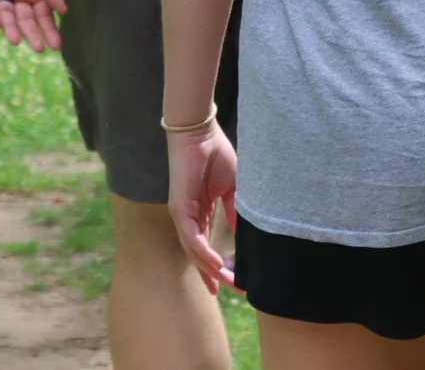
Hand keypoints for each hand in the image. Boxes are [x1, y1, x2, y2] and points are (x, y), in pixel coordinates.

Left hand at [166, 124, 237, 295]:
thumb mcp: (233, 189)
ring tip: (227, 281)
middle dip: (211, 274)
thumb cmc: (215, 155)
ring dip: (209, 268)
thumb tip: (244, 235)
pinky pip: (190, 237)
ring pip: (193, 250)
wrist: (200, 133)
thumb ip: (236, 212)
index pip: (206, 247)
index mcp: (200, 213)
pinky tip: (216, 263)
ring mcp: (182, 214)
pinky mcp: (179, 208)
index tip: (232, 282)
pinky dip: (203, 252)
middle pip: (197, 255)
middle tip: (227, 291)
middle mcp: (189, 218)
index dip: (216, 266)